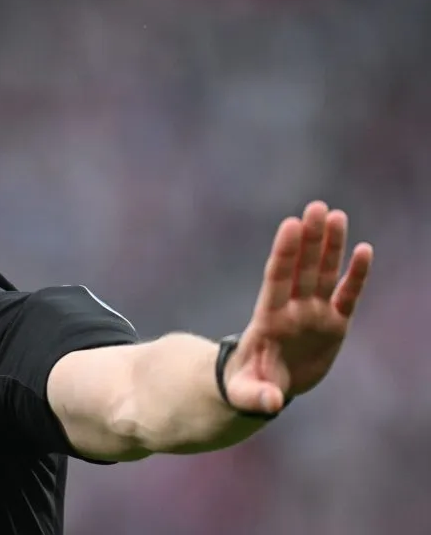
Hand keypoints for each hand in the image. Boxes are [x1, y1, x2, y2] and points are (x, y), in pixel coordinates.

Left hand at [225, 201, 372, 414]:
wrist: (265, 387)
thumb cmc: (250, 386)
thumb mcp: (248, 395)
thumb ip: (257, 397)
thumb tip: (272, 404)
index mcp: (268, 319)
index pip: (276, 278)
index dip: (284, 253)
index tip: (289, 224)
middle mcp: (292, 309)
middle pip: (301, 268)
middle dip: (309, 239)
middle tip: (316, 207)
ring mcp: (313, 314)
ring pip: (323, 273)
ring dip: (330, 246)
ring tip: (335, 215)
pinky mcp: (333, 324)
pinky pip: (346, 295)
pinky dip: (355, 275)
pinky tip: (364, 250)